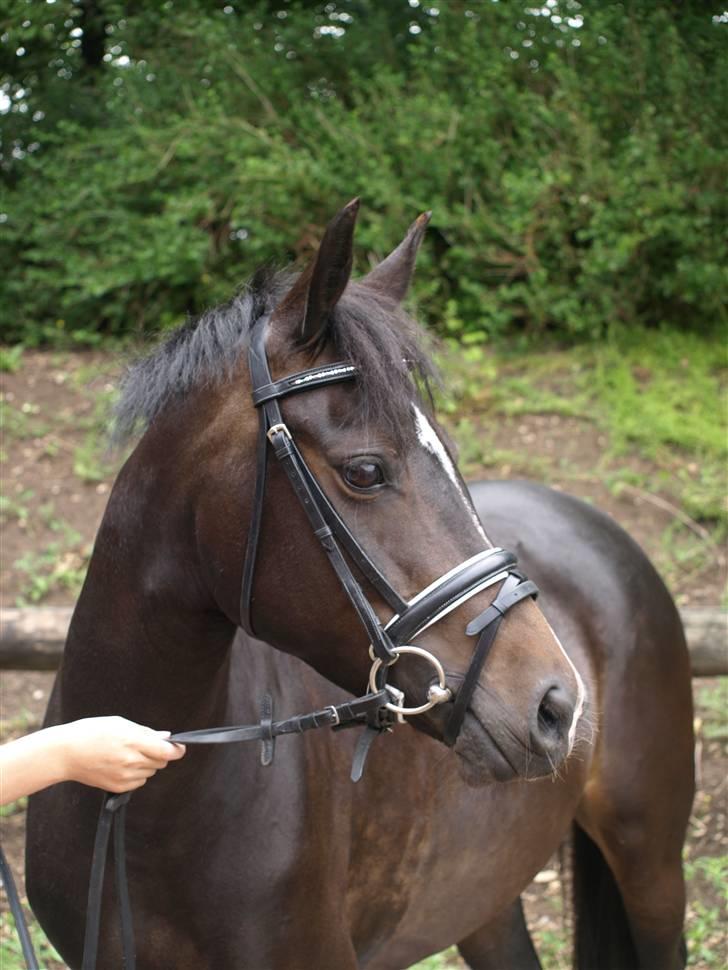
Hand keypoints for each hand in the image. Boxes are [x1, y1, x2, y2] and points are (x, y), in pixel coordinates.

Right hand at [58, 716, 185, 792]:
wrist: (65, 753)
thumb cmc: (91, 732)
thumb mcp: (120, 724)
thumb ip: (146, 732)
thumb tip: (166, 737)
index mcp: (132, 742)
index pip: (167, 752)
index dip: (177, 750)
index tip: (180, 747)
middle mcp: (130, 761)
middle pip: (161, 762)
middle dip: (159, 754)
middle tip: (146, 745)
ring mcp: (124, 776)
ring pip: (151, 772)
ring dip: (147, 763)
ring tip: (128, 753)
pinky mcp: (118, 787)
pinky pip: (139, 782)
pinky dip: (137, 774)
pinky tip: (122, 764)